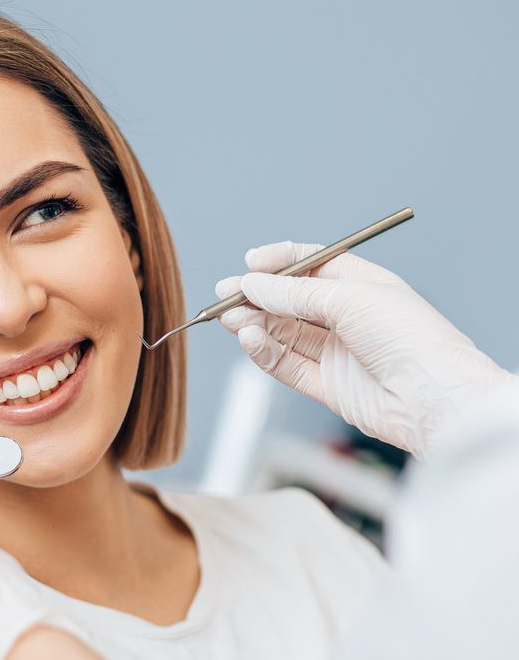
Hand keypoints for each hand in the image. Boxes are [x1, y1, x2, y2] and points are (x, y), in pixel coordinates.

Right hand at [215, 242, 513, 459]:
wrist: (434, 397)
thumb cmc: (409, 338)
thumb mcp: (349, 298)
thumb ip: (295, 294)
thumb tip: (253, 285)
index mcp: (360, 285)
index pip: (310, 265)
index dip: (279, 262)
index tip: (250, 263)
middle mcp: (346, 317)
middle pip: (289, 301)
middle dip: (256, 296)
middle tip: (225, 294)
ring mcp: (335, 351)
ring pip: (282, 332)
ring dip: (254, 323)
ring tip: (229, 318)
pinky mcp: (326, 384)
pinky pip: (286, 364)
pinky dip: (264, 351)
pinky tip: (249, 339)